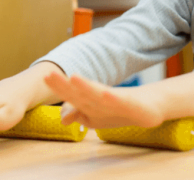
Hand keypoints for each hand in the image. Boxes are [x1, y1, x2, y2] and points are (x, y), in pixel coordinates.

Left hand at [44, 71, 164, 128]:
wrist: (149, 106)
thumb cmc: (120, 109)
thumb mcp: (97, 117)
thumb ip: (80, 114)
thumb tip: (63, 119)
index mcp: (91, 100)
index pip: (72, 93)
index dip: (58, 86)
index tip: (44, 76)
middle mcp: (101, 97)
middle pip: (81, 90)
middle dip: (65, 84)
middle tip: (49, 74)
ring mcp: (116, 100)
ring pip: (99, 94)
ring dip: (86, 86)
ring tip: (74, 78)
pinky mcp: (131, 103)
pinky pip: (121, 101)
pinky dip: (113, 98)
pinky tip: (106, 94)